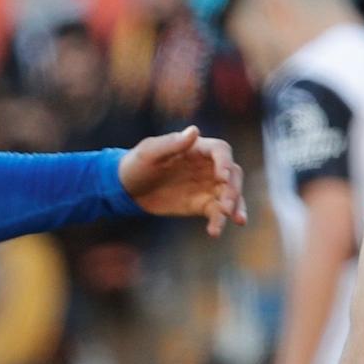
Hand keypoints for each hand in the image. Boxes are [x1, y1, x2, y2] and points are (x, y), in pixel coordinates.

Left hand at [119, 126, 246, 237]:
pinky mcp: (201, 204)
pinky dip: (219, 221)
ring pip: (230, 194)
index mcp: (196, 148)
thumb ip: (171, 143)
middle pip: (233, 173)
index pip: (221, 150)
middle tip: (227, 205)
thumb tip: (195, 131)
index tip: (222, 177)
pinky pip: (216, 212)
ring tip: (235, 219)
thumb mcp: (150, 152)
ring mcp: (206, 186)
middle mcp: (207, 166)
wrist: (128, 189)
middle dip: (234, 189)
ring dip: (235, 205)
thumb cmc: (137, 164)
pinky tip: (215, 232)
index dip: (225, 162)